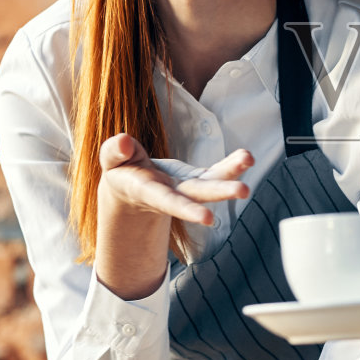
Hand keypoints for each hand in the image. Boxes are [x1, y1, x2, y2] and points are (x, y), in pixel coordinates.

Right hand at [95, 134, 252, 298]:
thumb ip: (115, 152)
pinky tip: (246, 157)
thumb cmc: (120, 173)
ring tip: (249, 159)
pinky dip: (231, 165)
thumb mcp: (111, 162)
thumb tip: (123, 141)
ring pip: (212, 183)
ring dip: (232, 174)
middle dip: (220, 192)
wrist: (132, 188)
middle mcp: (173, 193)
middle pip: (198, 194)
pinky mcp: (196, 179)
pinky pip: (216, 172)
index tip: (207, 218)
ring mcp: (187, 188)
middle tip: (243, 190)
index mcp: (148, 192)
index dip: (186, 209)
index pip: (168, 202)